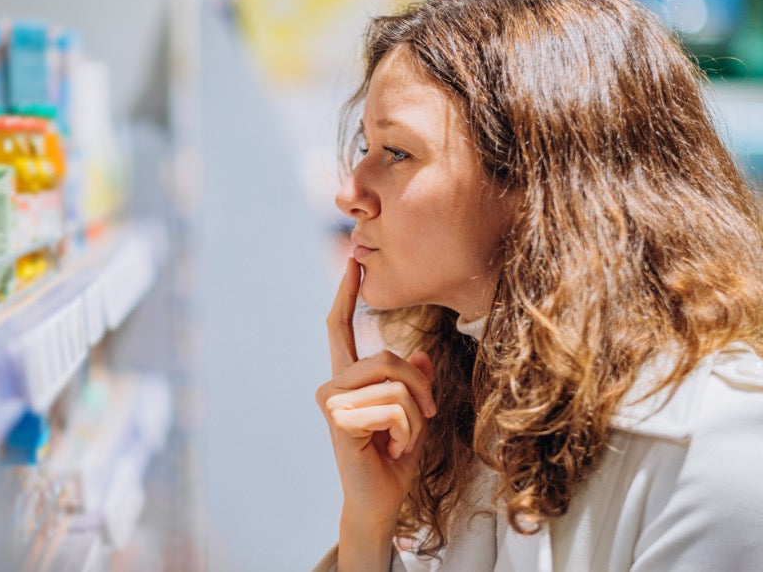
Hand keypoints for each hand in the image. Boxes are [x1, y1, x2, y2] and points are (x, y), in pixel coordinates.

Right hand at [316, 258, 435, 569]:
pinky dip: (407, 431)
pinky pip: (394, 407)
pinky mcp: (339, 420)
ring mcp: (333, 402)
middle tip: (429, 415)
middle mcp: (334, 385)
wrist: (380, 502)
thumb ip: (414, 383)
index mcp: (348, 378)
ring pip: (396, 383)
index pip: (340, 326)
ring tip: (402, 439)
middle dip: (421, 386)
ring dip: (415, 416)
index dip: (346, 292)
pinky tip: (391, 449)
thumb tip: (422, 353)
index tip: (353, 260)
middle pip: (388, 356)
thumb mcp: (413, 415)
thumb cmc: (393, 460)